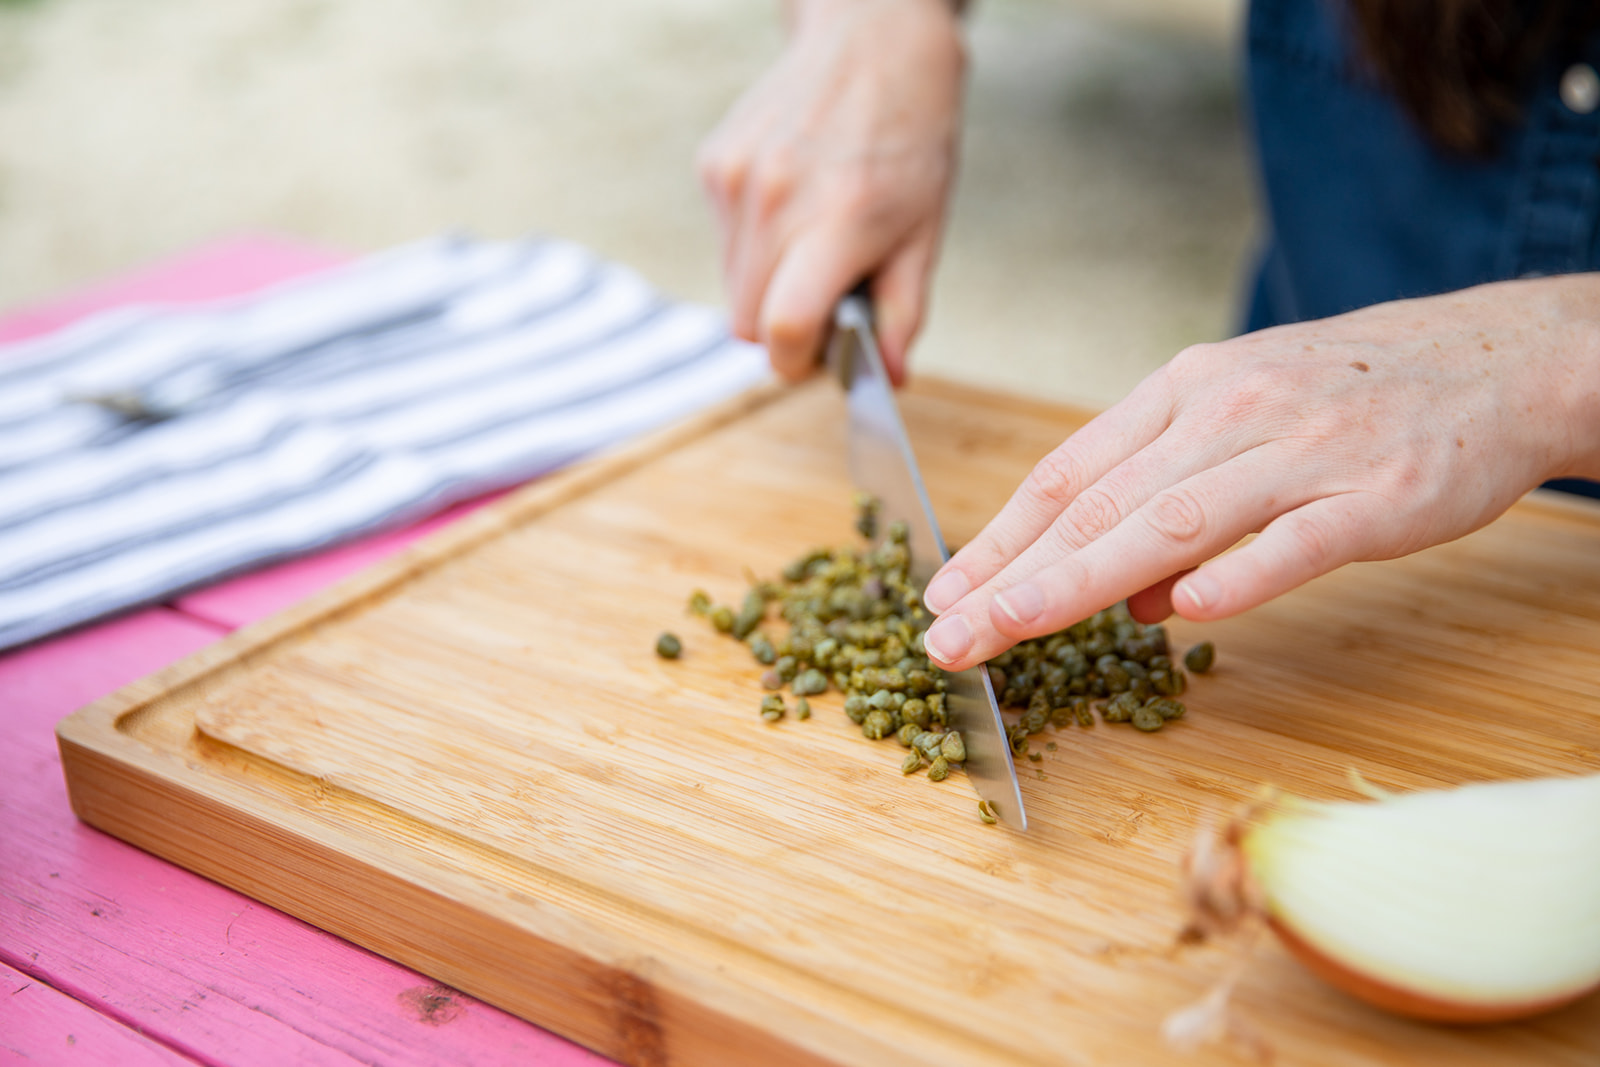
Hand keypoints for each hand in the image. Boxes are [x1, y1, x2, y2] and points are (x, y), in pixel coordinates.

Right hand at [696, 0, 965, 383]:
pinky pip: (723, 242)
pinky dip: (753, 246)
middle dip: (782, 331)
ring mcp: (736, 181)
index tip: (816, 359)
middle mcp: (776, 201)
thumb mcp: (926, 231)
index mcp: (837, 222)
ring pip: (731, 286)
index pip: (784, 328)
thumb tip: (889, 376)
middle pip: (747, 321)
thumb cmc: (910, 138)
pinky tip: (792, 204)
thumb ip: (904, 311)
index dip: (796, 362)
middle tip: (825, 305)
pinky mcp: (713, 164)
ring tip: (813, 241)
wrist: (872, 41)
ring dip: (766, 287)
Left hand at [919, 275, 1599, 669]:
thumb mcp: (1243, 421)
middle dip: (1011, 577)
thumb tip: (1120, 597)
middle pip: (1099, 506)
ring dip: (1079, 582)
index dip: (998, 538)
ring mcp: (1301, 451)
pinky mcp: (1375, 494)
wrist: (1496, 358)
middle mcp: (1227, 414)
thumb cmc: (1350, 395)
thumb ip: (1173, 501)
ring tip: (1013, 628)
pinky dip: (1238, 574)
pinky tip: (1180, 616)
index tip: (942, 592)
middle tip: (947, 635)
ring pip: (1171, 522)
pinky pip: (1296, 540)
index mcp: (1184, 392)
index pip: (1067, 475)